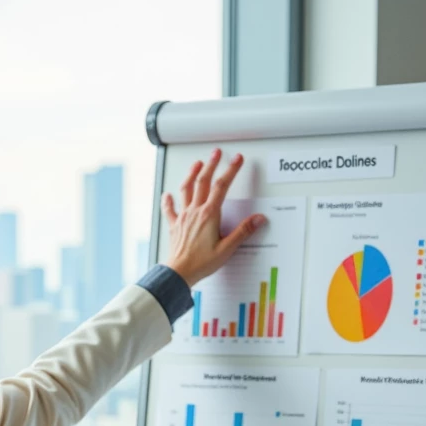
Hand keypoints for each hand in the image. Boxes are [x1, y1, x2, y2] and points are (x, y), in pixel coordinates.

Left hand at [162, 149, 265, 286]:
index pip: (222, 186)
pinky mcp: (175, 226)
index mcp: (209, 215)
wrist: (179, 272)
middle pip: (203, 182)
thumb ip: (243, 231)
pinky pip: (170, 210)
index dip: (230, 170)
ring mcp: (183, 217)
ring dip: (191, 175)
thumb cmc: (201, 263)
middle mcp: (195, 212)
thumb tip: (258, 219)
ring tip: (196, 164)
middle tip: (216, 153)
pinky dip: (168, 201)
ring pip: (186, 190)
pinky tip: (167, 194)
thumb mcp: (227, 248)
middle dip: (211, 165)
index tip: (237, 159)